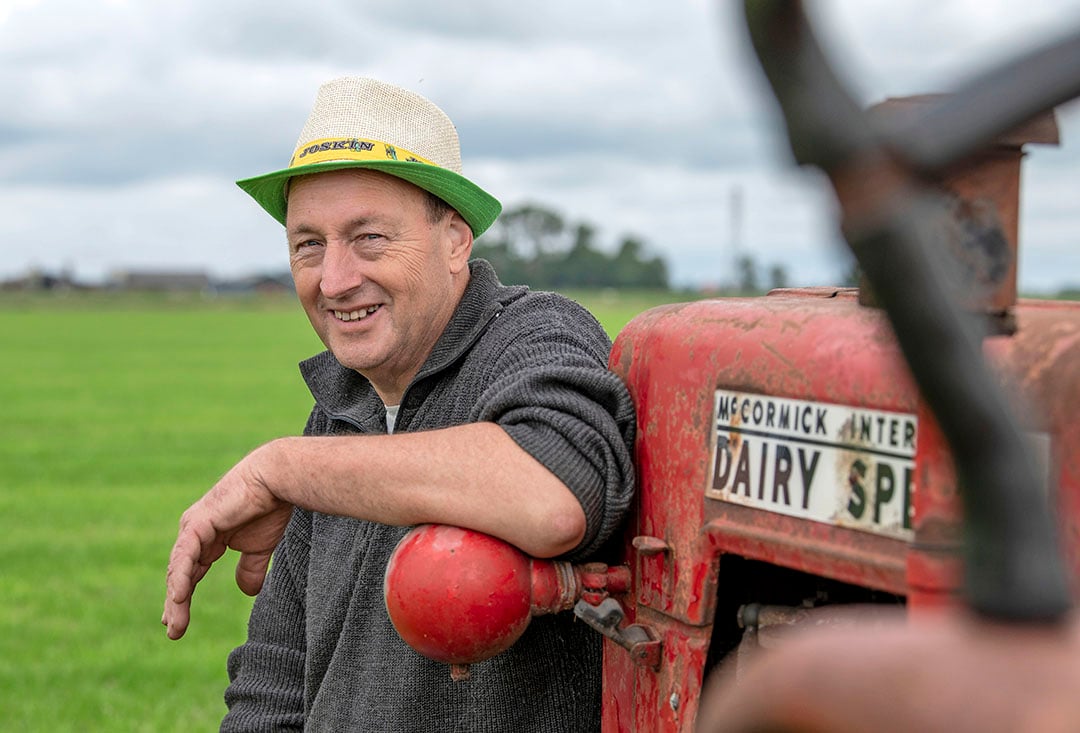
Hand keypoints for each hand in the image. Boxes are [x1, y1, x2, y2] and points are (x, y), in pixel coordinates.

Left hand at [162, 442, 292, 639]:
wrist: (277, 480)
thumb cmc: (270, 507)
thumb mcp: (259, 547)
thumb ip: (250, 568)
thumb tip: (247, 592)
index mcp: (207, 538)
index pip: (190, 572)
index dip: (184, 597)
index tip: (178, 623)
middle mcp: (194, 532)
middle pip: (180, 574)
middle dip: (175, 603)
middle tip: (173, 630)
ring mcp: (193, 527)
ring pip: (179, 569)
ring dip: (176, 599)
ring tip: (174, 624)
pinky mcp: (199, 524)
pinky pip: (186, 556)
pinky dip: (182, 577)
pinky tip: (179, 598)